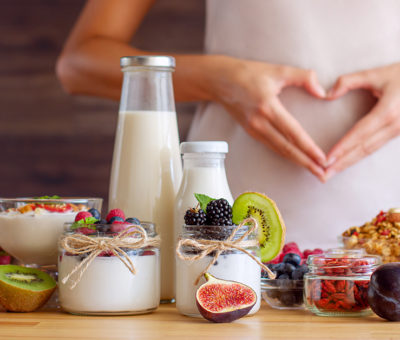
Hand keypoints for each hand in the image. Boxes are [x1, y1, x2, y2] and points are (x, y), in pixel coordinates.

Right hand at [210, 57, 326, 179]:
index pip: (293, 133)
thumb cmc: (249, 73)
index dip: (309, 148)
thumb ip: (304, 77)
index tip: (323, 159)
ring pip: (279, 150)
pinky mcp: (250, 131)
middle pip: (287, 148)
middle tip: (323, 175)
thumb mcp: (278, 70)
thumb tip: (323, 93)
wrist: (220, 81)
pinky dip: (285, 155)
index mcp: (268, 107)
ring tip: (313, 171)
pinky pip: (271, 146)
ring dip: (297, 162)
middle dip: (306, 163)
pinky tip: (296, 159)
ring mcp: (253, 129)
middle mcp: (259, 123)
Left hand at [325, 63, 399, 179]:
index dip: (342, 148)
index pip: (359, 134)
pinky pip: (376, 147)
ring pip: (370, 151)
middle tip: (324, 175)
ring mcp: (398, 131)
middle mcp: (394, 125)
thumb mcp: (377, 73)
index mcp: (387, 112)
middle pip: (363, 149)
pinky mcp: (398, 133)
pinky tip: (348, 161)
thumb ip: (349, 81)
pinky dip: (360, 156)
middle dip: (342, 163)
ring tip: (332, 172)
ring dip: (350, 162)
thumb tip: (327, 94)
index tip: (327, 159)